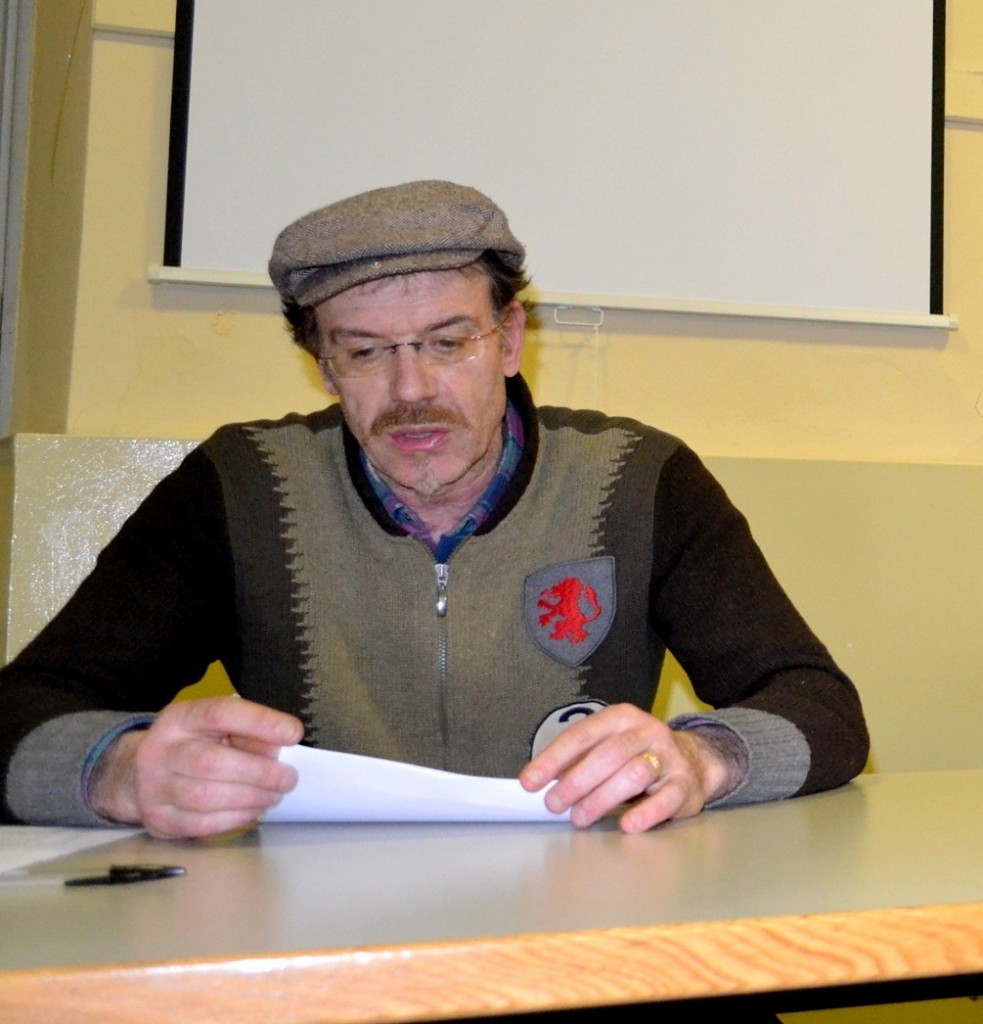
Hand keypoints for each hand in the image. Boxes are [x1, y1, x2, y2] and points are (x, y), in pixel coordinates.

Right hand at [87, 697, 303, 838]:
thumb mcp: (213, 727)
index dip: (259, 722)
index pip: (219, 713)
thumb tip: (280, 747)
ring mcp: (153, 787)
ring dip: (249, 798)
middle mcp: (160, 750)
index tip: (293, 733)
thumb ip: (245, 732)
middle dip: (258, 772)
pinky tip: (254, 811)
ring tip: (274, 795)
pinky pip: (201, 824)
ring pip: (204, 797)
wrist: (135, 775)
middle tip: (288, 777)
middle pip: (209, 761)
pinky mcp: (158, 819)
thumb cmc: (190, 745)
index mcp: (179, 718)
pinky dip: (235, 819)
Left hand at [519, 703, 737, 832]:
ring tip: (580, 818)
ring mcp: (669, 756)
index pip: (582, 735)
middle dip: (576, 781)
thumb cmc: (636, 755)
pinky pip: (666, 798)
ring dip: (602, 799)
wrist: (693, 761)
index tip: (530, 782)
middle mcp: (646, 731)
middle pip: (608, 754)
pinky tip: (626, 826)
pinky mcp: (685, 784)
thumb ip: (578, 758)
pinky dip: (645, 813)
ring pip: (634, 774)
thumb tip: (539, 780)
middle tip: (553, 804)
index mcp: (621, 717)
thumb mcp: (607, 746)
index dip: (553, 759)